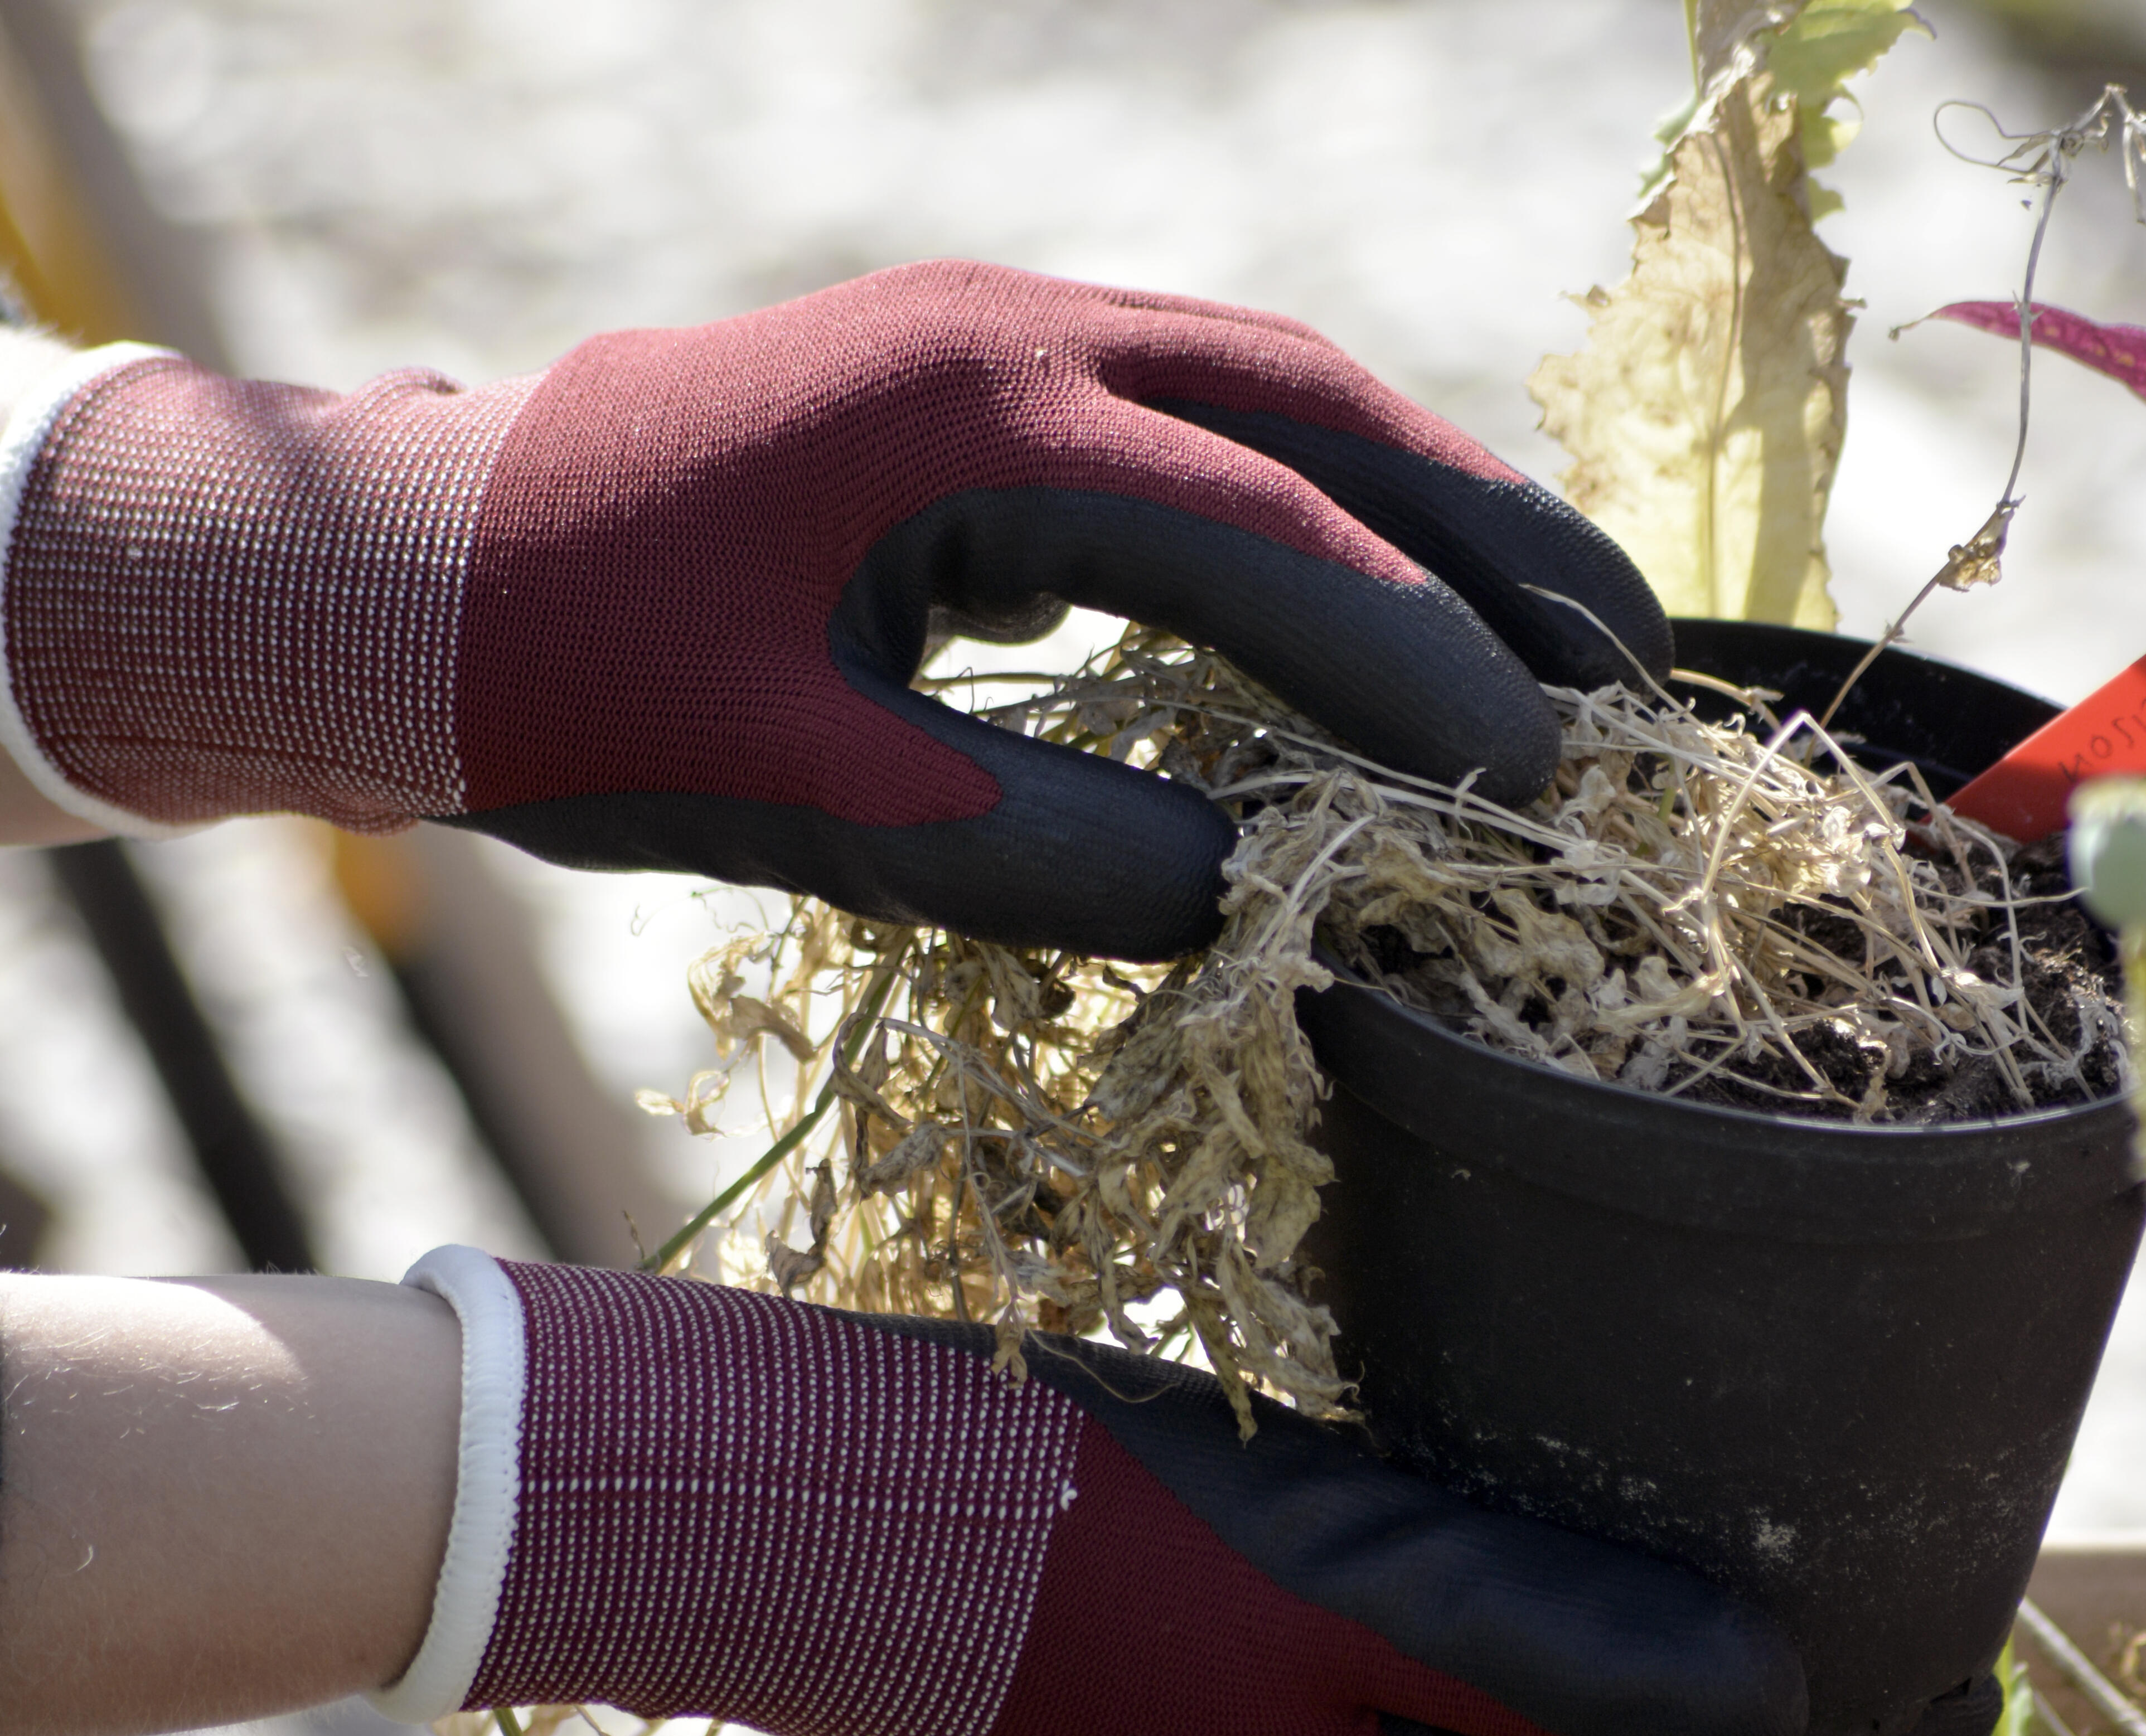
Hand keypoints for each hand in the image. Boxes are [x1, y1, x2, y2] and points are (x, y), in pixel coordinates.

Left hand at [0, 263, 1666, 957]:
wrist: (411, 570)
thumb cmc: (580, 687)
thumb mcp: (805, 791)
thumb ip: (1032, 844)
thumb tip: (1249, 897)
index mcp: (979, 424)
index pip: (1270, 548)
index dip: (1419, 674)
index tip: (1537, 788)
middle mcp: (1016, 336)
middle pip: (1323, 419)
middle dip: (1494, 542)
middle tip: (1640, 656)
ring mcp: (996, 335)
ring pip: (1276, 390)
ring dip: (1423, 497)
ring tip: (1560, 604)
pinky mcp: (971, 378)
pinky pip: (1193, 409)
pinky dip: (1312, 489)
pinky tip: (1372, 567)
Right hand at [389, 1253, 1992, 1735]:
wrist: (806, 1511)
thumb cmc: (1065, 1526)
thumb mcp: (1327, 1573)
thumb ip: (1541, 1640)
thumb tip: (1757, 1687)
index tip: (1891, 1662)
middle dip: (1672, 1709)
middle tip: (1790, 1597)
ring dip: (1554, 1673)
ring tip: (1658, 1576)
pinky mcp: (1151, 1725)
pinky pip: (1343, 1705)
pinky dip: (1435, 1652)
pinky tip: (1464, 1574)